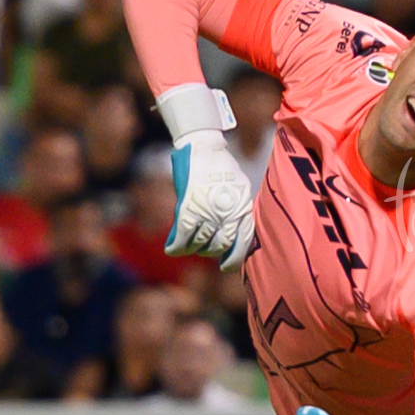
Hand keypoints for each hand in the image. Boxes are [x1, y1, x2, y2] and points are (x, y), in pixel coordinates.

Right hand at [166, 127, 255, 267]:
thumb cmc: (221, 167)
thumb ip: (237, 210)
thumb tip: (232, 233)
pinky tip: (172, 248)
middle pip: (220, 244)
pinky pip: (183, 236)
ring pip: (200, 243)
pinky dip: (176, 246)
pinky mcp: (189, 207)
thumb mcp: (239, 188)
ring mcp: (208, 211)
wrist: (204, 147)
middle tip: (203, 249)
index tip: (226, 267)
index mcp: (243, 207)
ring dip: (192, 248)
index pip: (243, 240)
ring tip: (188, 246)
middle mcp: (228, 212)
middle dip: (210, 251)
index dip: (234, 258)